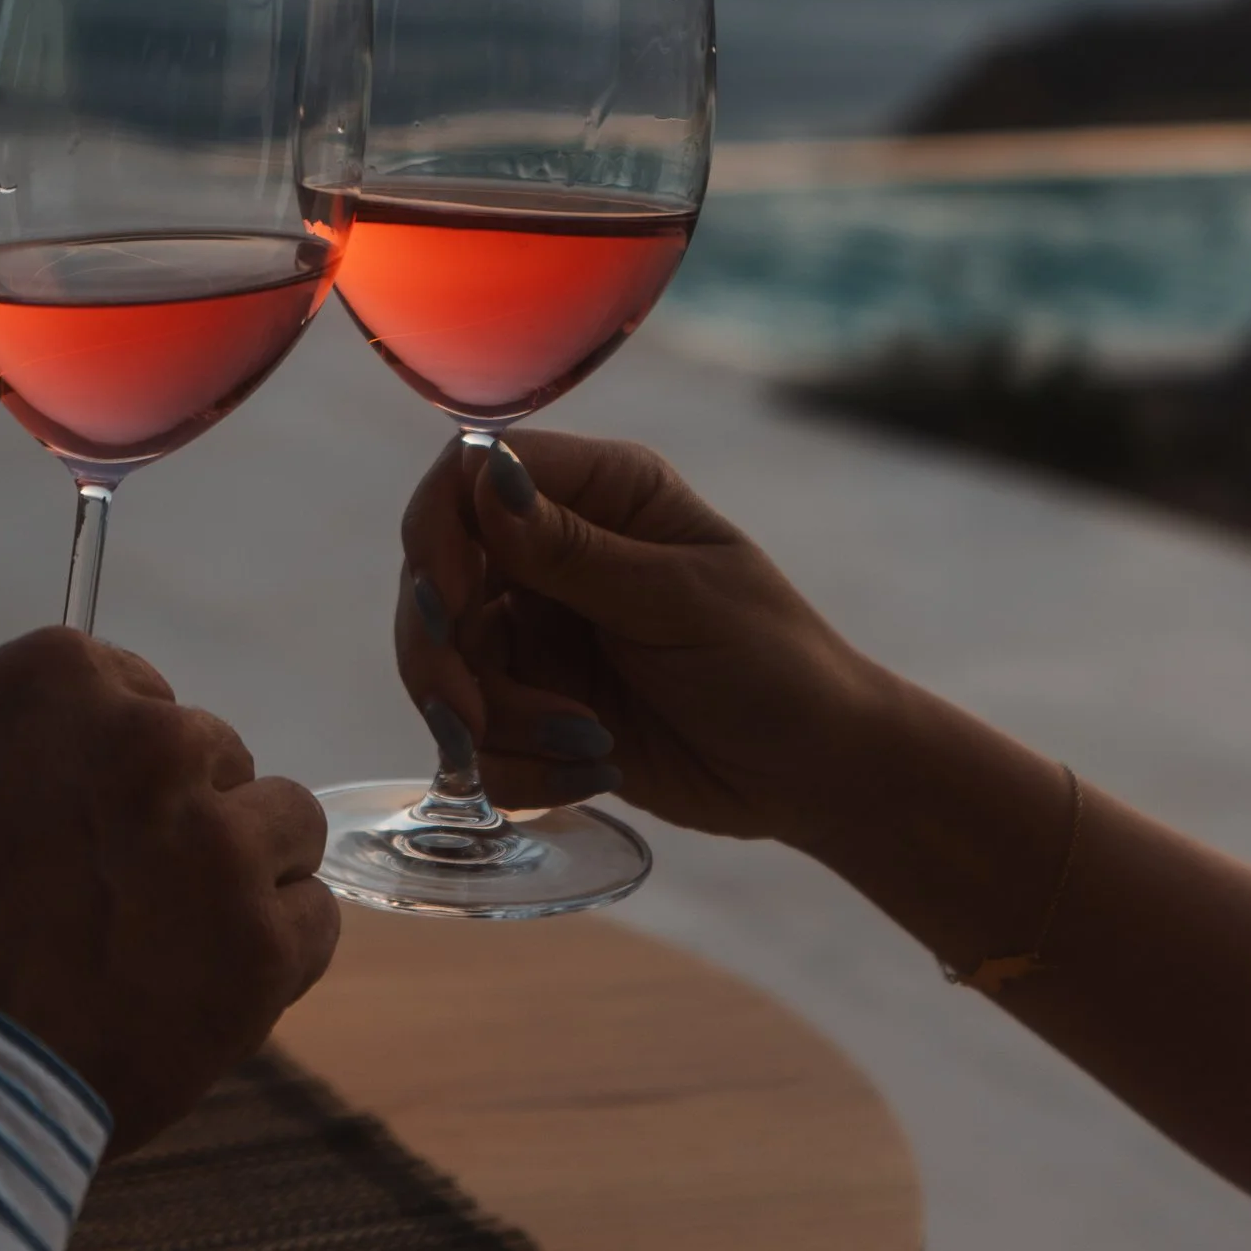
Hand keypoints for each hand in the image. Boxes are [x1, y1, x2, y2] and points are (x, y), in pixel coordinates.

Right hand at [0, 626, 337, 1151]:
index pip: (135, 692)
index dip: (111, 774)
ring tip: (165, 949)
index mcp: (60, 680)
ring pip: (285, 826)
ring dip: (240, 878)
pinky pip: (313, 920)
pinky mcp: (259, 945)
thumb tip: (66, 735)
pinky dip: (270, 959)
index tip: (85, 828)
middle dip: (177, 821)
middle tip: (115, 903)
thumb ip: (5, 733)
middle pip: (213, 758)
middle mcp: (151, 741)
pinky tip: (197, 996)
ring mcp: (214, 842)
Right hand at [397, 429, 893, 849]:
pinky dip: (519, 765)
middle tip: (472, 717)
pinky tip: (591, 774)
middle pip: (434, 576)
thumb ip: (574, 550)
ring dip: (492, 721)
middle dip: (443, 654)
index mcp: (602, 492)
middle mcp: (555, 549)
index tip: (446, 605)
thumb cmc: (775, 664)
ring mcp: (541, 628)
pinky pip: (478, 734)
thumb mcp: (680, 602)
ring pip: (444, 663)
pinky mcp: (537, 703)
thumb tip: (483, 475)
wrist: (816, 774)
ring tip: (582, 747)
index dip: (438, 533)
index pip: (472, 476)